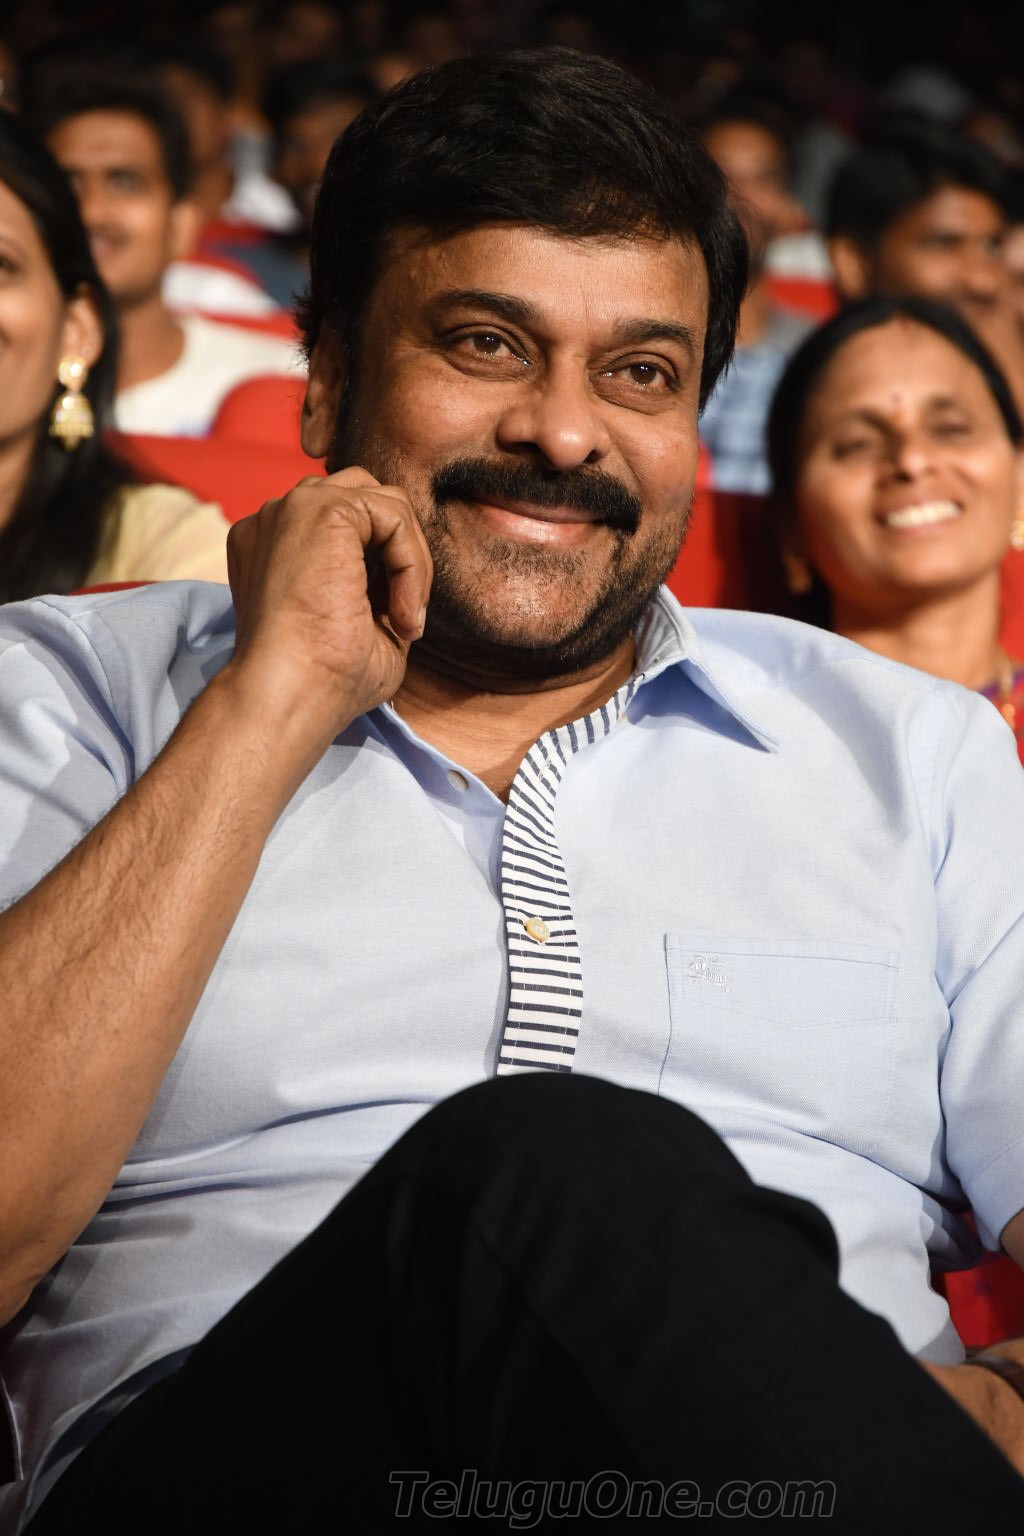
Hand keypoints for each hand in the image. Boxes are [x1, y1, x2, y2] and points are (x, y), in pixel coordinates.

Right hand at [224, 467, 432, 753]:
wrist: (289, 696)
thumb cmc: (322, 681)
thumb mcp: (361, 626)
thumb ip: (379, 589)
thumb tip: (414, 580)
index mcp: (276, 546)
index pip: (349, 528)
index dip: (385, 570)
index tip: (394, 628)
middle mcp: (278, 520)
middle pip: (367, 501)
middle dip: (399, 554)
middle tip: (405, 618)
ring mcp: (294, 508)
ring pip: (385, 505)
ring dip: (410, 562)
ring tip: (404, 619)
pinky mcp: (321, 508)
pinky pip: (394, 516)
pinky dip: (412, 565)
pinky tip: (401, 614)